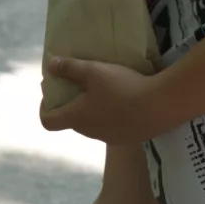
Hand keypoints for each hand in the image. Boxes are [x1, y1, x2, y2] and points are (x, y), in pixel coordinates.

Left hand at [39, 57, 172, 143]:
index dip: (44, 109)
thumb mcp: (93, 71)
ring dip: (93, 110)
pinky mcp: (128, 138)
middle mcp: (89, 132)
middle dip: (71, 105)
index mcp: (76, 118)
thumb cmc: (121, 87)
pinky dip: (112, 115)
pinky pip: (113, 127)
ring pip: (94, 124)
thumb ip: (70, 68)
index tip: (50, 95)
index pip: (48, 122)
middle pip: (72, 121)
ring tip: (104, 91)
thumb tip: (50, 65)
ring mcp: (109, 137)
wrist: (160, 106)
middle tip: (79, 86)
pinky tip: (125, 100)